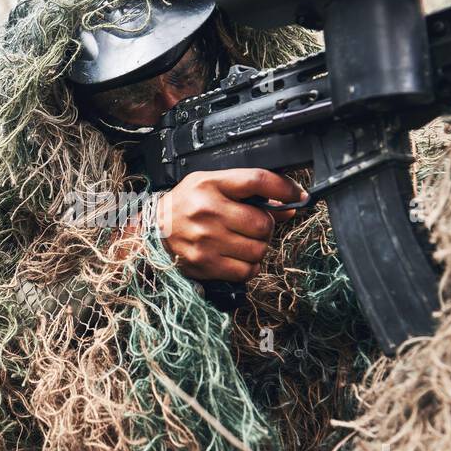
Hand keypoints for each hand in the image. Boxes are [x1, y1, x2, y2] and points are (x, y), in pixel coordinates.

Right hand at [156, 169, 303, 281]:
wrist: (151, 231)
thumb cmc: (186, 205)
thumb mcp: (212, 186)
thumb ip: (248, 193)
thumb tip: (289, 207)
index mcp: (210, 184)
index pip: (257, 180)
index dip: (284, 188)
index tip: (298, 194)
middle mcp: (208, 211)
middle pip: (264, 222)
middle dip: (265, 226)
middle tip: (252, 226)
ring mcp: (206, 240)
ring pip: (259, 249)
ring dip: (257, 248)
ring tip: (241, 242)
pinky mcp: (205, 264)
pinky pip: (246, 270)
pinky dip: (248, 266)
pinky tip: (235, 257)